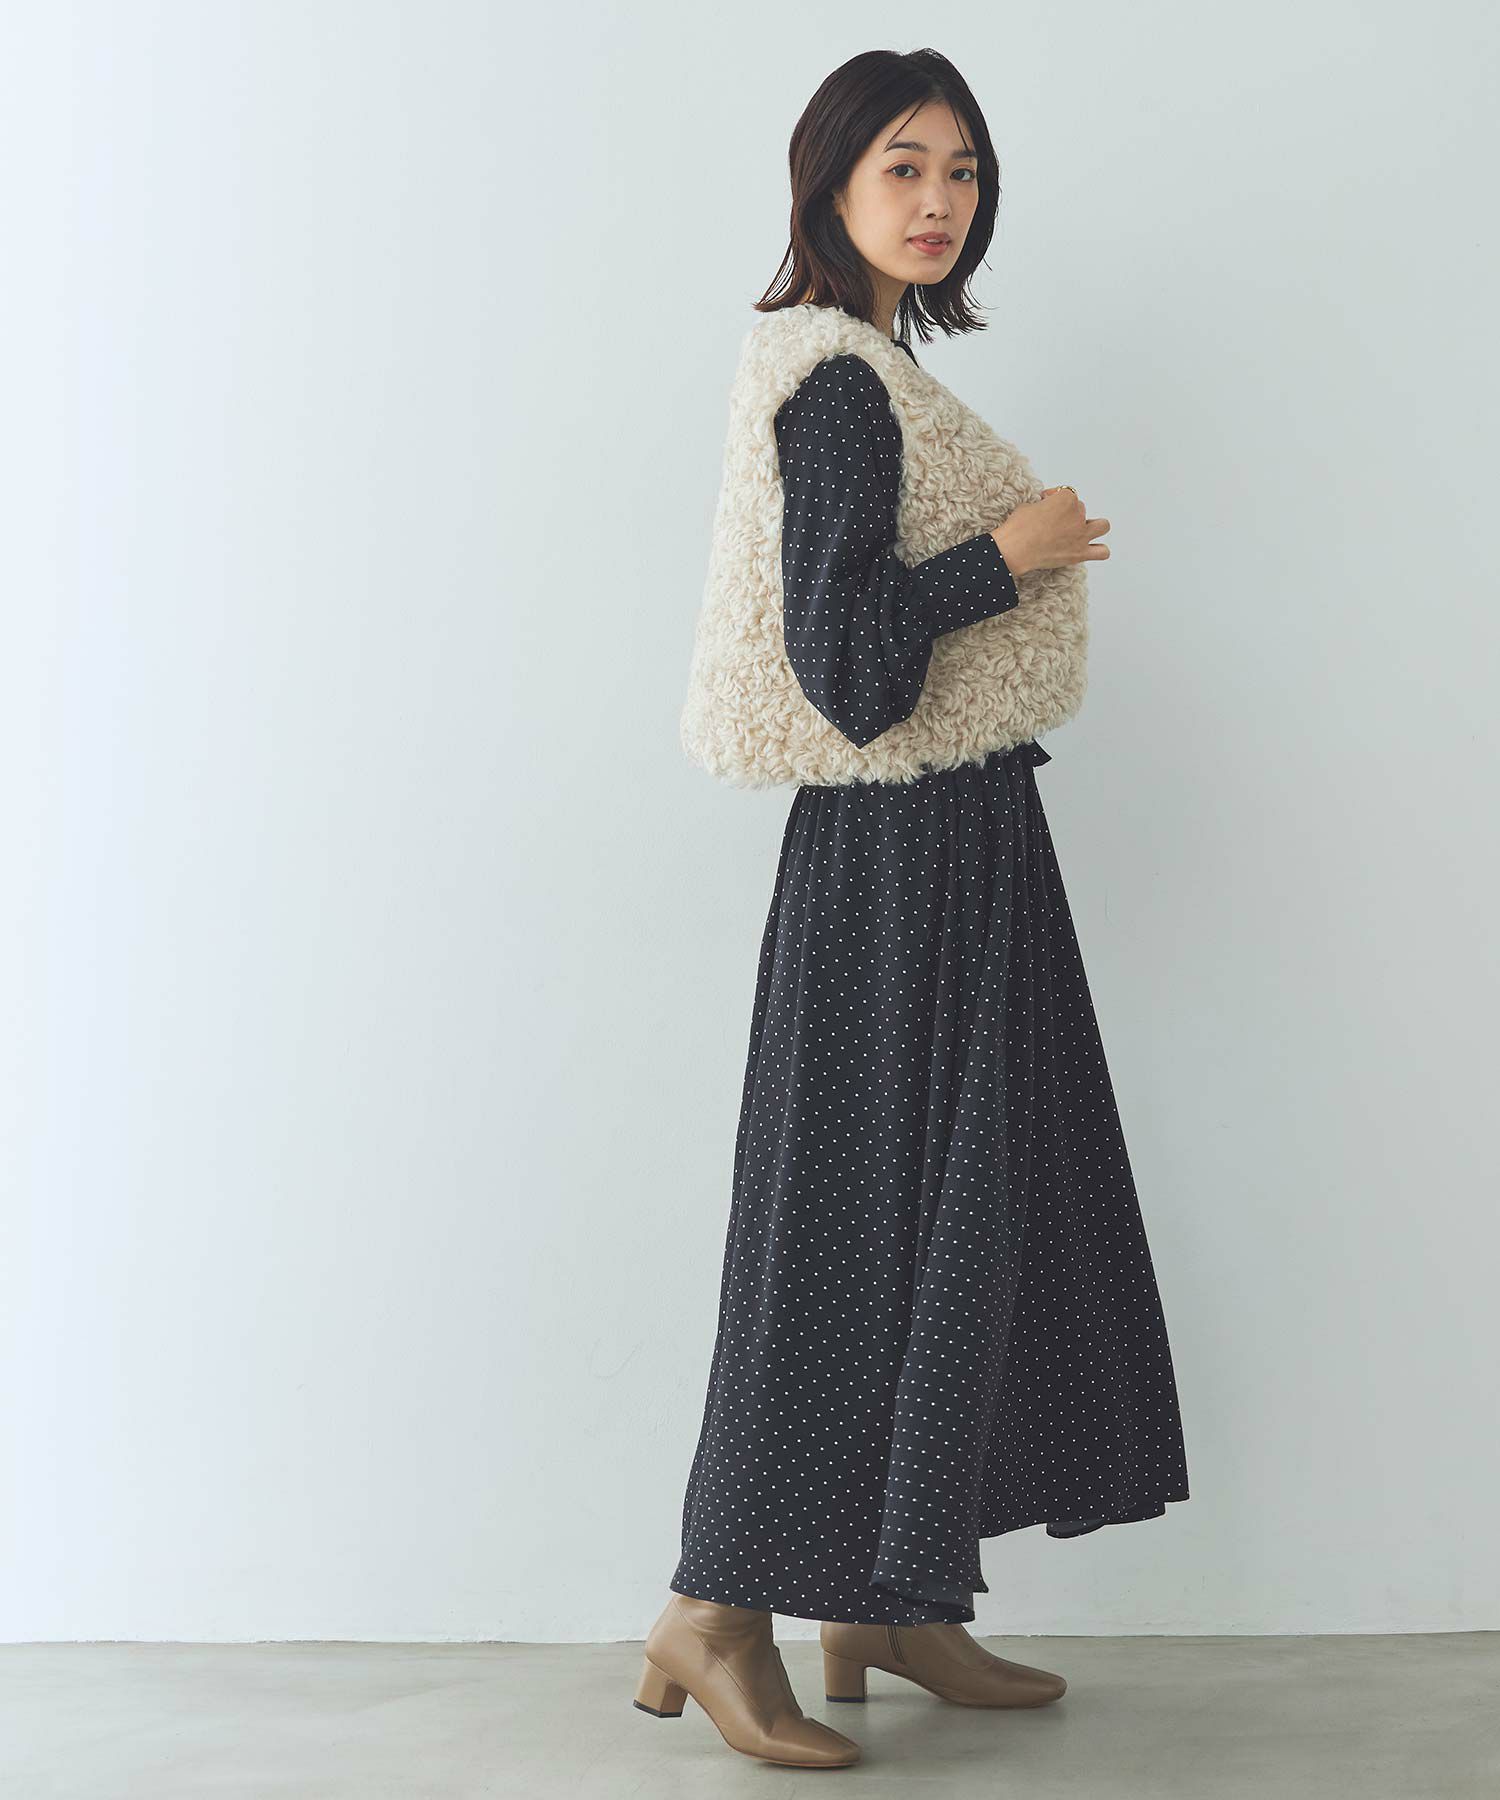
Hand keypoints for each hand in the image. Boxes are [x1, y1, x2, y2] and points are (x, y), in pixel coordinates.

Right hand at [991, 487, 1110, 576]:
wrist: (1016, 549)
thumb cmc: (1018, 527)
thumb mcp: (1028, 506)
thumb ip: (1043, 505)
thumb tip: (1044, 509)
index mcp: (1066, 499)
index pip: (1066, 492)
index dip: (1054, 498)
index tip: (1045, 503)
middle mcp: (1078, 515)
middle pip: (1081, 509)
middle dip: (1069, 514)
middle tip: (1055, 521)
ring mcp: (1081, 535)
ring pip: (1102, 526)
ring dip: (1094, 526)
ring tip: (1082, 530)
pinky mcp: (1080, 553)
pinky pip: (1102, 552)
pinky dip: (1099, 550)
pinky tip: (1090, 549)